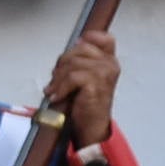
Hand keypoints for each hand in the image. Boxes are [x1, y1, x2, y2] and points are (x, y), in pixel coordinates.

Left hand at [47, 31, 119, 147]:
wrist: (91, 127)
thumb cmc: (85, 102)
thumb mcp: (83, 77)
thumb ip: (80, 61)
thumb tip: (70, 47)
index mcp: (109, 61)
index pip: (105, 39)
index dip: (89, 38)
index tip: (77, 43)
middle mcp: (110, 65)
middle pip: (79, 49)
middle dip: (62, 63)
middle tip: (56, 79)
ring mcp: (104, 75)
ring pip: (72, 64)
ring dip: (58, 79)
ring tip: (54, 90)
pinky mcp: (97, 85)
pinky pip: (72, 78)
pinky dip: (60, 87)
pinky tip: (57, 96)